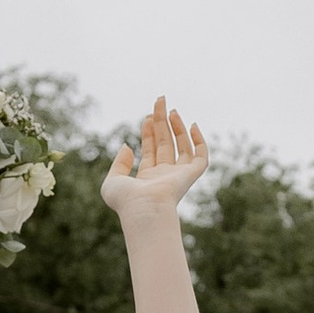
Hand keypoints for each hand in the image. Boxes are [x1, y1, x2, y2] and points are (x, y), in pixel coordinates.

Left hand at [103, 94, 208, 222]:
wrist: (143, 210)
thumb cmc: (126, 201)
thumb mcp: (112, 181)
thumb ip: (118, 163)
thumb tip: (127, 146)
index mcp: (147, 178)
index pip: (151, 150)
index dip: (150, 132)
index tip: (147, 116)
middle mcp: (164, 175)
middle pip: (165, 143)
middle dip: (163, 123)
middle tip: (160, 102)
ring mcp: (178, 175)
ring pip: (182, 146)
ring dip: (178, 127)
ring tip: (171, 110)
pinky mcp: (190, 175)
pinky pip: (201, 156)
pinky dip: (200, 141)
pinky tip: (192, 125)